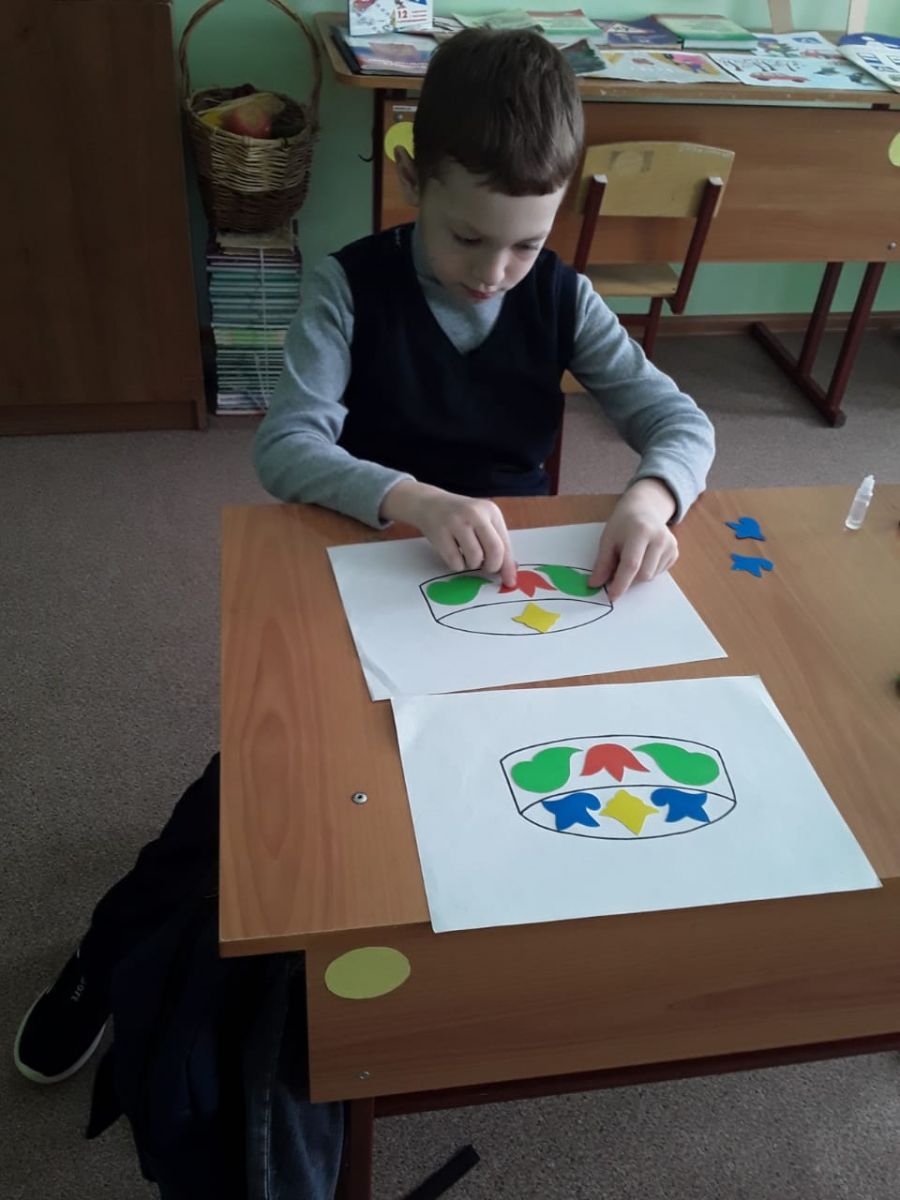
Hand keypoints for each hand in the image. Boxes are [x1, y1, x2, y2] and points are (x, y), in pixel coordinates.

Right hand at [381, 481, 517, 587]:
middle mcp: (475, 514)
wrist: (429, 503)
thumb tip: (509, 572)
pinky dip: (457, 565)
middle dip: (492, 566)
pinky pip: (455, 562)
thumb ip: (496, 542)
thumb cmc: (460, 517)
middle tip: (486, 568)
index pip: (505, 543)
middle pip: (494, 550)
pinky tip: (454, 555)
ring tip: (466, 556)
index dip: (508, 566)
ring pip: (475, 558)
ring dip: (472, 565)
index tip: (510, 581)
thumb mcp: (482, 521)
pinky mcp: (440, 533)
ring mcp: (456, 522)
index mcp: (491, 511)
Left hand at [590, 478, 677, 600]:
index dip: (620, 583)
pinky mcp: (675, 552)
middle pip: (643, 575)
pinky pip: (658, 573)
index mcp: (640, 531)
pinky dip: (647, 571)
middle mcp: (659, 538)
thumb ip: (602, 563)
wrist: (644, 509)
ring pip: (651, 576)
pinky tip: (644, 556)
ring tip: (632, 556)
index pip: (631, 565)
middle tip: (617, 570)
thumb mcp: (608, 539)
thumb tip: (594, 585)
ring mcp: (670, 545)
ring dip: (637, 575)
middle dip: (628, 579)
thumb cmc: (622, 524)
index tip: (611, 596)